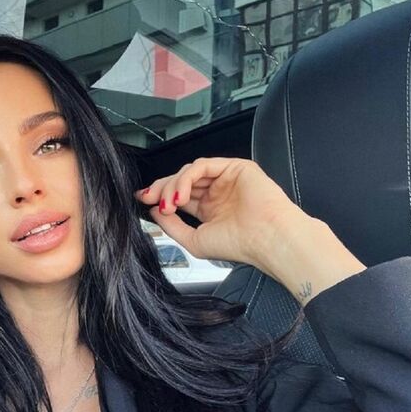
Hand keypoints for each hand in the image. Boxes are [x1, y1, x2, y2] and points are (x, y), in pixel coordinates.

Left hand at [135, 157, 308, 274]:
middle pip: (181, 181)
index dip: (160, 196)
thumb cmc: (239, 245)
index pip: (179, 196)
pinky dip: (186, 178)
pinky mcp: (235, 167)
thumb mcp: (195, 240)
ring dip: (173, 185)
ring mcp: (226, 179)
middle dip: (161, 188)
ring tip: (169, 203)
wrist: (267, 240)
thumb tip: (154, 211)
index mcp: (210, 209)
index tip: (143, 200)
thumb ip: (173, 226)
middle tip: (148, 197)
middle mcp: (217, 192)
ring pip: (189, 172)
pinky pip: (203, 166)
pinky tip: (180, 195)